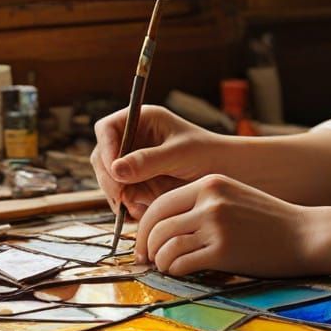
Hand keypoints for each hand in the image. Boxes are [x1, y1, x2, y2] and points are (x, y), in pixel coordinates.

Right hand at [90, 104, 232, 218]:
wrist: (227, 173)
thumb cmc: (208, 154)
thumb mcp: (179, 154)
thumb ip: (148, 161)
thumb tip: (115, 169)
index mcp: (142, 120)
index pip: (107, 128)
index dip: (106, 148)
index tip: (114, 171)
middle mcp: (133, 139)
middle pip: (102, 157)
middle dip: (110, 179)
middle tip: (122, 198)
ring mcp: (133, 162)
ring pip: (109, 180)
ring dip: (119, 196)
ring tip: (141, 206)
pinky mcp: (137, 183)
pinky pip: (122, 196)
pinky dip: (129, 206)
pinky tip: (145, 211)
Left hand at [135, 174, 315, 276]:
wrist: (306, 235)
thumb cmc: (268, 222)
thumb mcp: (233, 198)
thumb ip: (201, 205)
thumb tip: (163, 227)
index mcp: (209, 183)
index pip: (159, 204)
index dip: (144, 227)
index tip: (144, 244)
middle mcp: (209, 200)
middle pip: (156, 225)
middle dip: (146, 247)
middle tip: (148, 262)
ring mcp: (216, 224)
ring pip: (165, 246)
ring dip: (161, 262)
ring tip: (168, 269)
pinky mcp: (223, 251)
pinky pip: (181, 263)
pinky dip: (176, 271)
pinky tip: (183, 273)